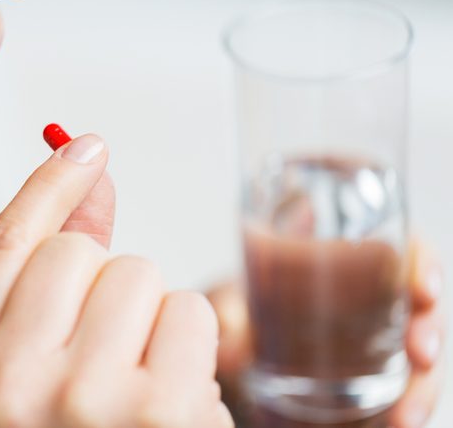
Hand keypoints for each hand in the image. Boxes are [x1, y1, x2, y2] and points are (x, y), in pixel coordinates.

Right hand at [0, 134, 233, 427]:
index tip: (85, 146)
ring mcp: (79, 401)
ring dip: (149, 321)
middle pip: (78, 253)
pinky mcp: (157, 411)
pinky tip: (171, 401)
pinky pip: (189, 310)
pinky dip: (190, 348)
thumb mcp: (31, 373)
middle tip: (105, 353)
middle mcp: (4, 388)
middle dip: (105, 286)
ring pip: (137, 275)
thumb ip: (50, 273)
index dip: (48, 187)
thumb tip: (90, 176)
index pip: (2, 247)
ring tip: (136, 387)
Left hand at [207, 243, 444, 427]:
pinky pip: (401, 386)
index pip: (396, 246)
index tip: (423, 289)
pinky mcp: (370, 375)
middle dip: (430, 327)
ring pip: (417, 349)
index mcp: (337, 259)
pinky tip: (399, 422)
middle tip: (421, 354)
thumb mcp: (226, 306)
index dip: (420, 262)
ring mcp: (372, 337)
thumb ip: (228, 319)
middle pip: (416, 302)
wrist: (233, 348)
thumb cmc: (236, 311)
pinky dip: (407, 405)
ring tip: (406, 415)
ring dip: (423, 381)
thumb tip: (236, 347)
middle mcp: (364, 296)